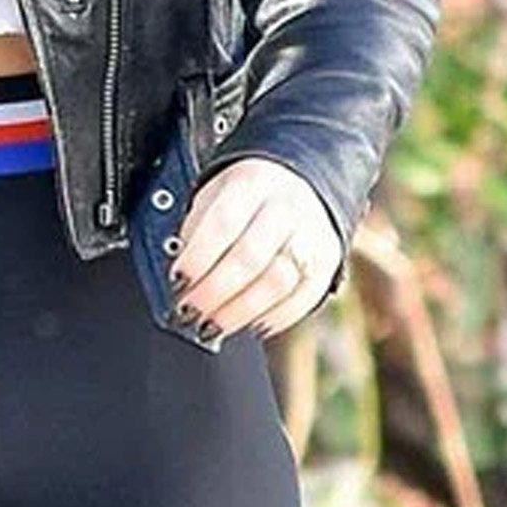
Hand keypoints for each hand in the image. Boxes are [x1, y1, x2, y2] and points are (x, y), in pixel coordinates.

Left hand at [169, 155, 341, 339]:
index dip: (199, 256)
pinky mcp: (329, 261)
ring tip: (214, 324)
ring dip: (241, 311)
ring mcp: (312, 234)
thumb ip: (197, 230)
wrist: (298, 183)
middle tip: (191, 312)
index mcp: (251, 182)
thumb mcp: (214, 194)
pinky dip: (276, 318)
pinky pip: (305, 298)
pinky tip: (251, 325)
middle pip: (250, 256)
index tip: (178, 281)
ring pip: (278, 281)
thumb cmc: (245, 196)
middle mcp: (287, 206)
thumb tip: (184, 277)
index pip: (223, 222)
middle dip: (215, 291)